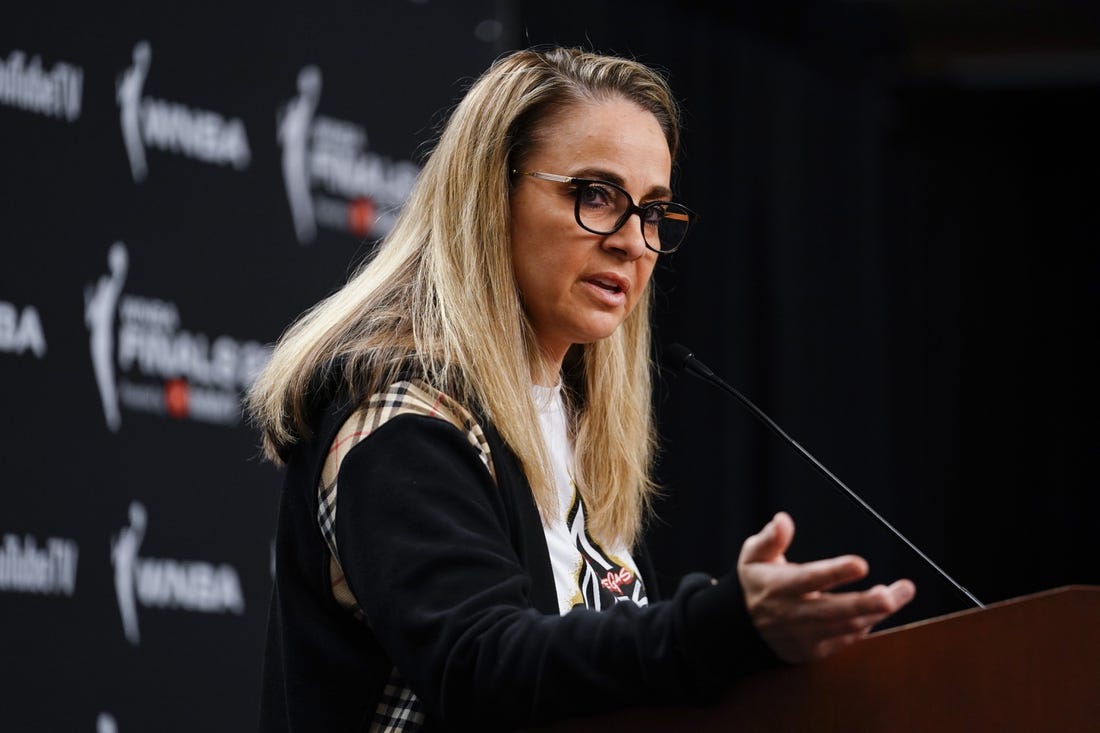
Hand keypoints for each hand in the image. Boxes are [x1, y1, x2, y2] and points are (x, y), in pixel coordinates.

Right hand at [737, 511, 915, 663]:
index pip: (810, 579)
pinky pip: (846, 639)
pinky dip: (866, 624)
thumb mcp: (753, 556)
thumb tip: (783, 519)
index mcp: (779, 586)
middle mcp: (793, 613)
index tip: (860, 564)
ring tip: (901, 592)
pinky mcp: (814, 651)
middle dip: (866, 603)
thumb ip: (771, 538)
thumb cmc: (756, 581)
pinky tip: (880, 609)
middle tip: (892, 595)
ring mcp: (805, 635)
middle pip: (834, 610)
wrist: (741, 628)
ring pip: (846, 626)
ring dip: (876, 612)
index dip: (835, 572)